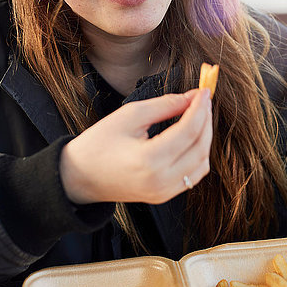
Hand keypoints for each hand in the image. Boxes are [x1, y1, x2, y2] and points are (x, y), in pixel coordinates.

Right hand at [59, 89, 212, 203]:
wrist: (80, 177)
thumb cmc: (99, 143)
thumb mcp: (129, 115)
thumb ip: (164, 105)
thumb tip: (192, 97)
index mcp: (149, 160)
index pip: (188, 131)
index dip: (200, 108)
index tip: (204, 90)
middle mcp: (161, 180)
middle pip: (200, 147)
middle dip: (206, 120)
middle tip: (203, 99)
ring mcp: (164, 192)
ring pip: (202, 163)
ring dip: (205, 137)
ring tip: (198, 115)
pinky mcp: (164, 196)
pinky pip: (193, 175)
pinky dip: (198, 154)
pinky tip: (192, 136)